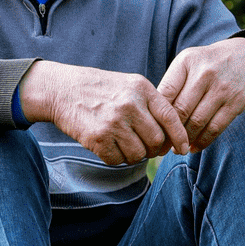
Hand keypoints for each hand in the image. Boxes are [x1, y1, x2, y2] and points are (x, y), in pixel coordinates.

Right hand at [19, 61, 189, 165]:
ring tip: (124, 144)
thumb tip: (173, 137)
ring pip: (138, 154)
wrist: (61, 89)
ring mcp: (113, 122)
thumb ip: (153, 105)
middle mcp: (130, 105)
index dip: (180, 136)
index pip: (170, 117)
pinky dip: (116, 158)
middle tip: (144, 147)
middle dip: (153, 149)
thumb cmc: (101, 90)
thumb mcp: (131, 85)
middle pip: (156, 140)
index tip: (183, 149)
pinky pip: (117, 160)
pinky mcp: (97, 138)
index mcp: (142, 89)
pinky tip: (109, 146)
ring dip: (134, 155)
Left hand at [157, 37, 244, 152]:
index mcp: (187, 62)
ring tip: (177, 148)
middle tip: (161, 146)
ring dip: (185, 139)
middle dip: (169, 132)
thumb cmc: (208, 64)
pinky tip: (194, 146)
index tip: (152, 130)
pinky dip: (202, 141)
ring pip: (197, 122)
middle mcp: (205, 74)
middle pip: (180, 111)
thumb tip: (153, 117)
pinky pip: (215, 128)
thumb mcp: (188, 63)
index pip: (166, 93)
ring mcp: (222, 89)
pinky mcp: (236, 102)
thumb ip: (172, 84)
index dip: (156, 115)